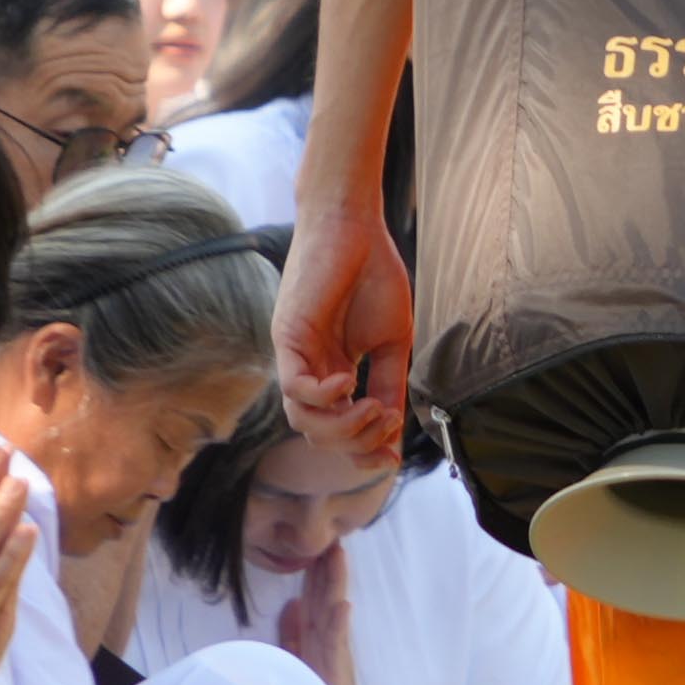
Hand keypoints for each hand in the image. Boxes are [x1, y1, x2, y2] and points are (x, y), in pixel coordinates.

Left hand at [277, 192, 410, 463]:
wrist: (356, 226)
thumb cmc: (374, 276)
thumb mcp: (393, 343)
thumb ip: (390, 385)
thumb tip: (395, 433)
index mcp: (334, 374)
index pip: (338, 431)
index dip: (362, 452)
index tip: (391, 458)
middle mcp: (310, 371)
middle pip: (319, 434)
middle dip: (358, 441)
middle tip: (390, 421)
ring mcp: (296, 356)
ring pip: (303, 419)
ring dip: (343, 426)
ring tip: (375, 409)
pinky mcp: (288, 337)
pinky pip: (294, 386)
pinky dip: (322, 396)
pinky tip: (349, 383)